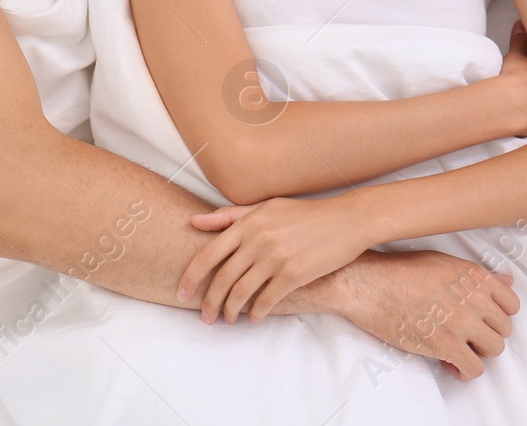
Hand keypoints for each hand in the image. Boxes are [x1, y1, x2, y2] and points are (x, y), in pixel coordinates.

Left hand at [179, 196, 370, 323]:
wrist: (346, 220)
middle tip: (204, 317)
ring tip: (228, 319)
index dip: (191, 276)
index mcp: (247, 223)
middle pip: (223, 278)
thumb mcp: (265, 208)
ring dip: (231, 311)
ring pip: (242, 292)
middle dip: (209, 302)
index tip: (181, 293)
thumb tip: (194, 221)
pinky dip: (256, 313)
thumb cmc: (303, 214)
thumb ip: (229, 216)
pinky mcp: (294, 274)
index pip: (208, 254)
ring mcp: (275, 257)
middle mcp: (257, 240)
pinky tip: (253, 318)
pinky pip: (267, 300)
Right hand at [331, 248, 520, 380]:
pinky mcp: (445, 344)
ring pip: (494, 349)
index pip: (512, 304)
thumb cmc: (398, 271)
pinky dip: (463, 370)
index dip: (497, 314)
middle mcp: (474, 297)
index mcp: (474, 275)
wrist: (367, 285)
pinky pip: (474, 369)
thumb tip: (508, 281)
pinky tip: (448, 362)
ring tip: (456, 348)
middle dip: (486, 334)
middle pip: (504, 329)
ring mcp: (461, 321)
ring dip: (476, 352)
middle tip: (464, 334)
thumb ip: (477, 275)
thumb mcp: (442, 262)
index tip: (481, 319)